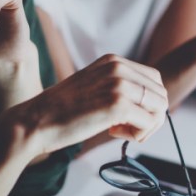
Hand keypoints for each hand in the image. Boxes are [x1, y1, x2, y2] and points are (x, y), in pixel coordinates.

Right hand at [2, 54, 168, 157]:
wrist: (35, 121)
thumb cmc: (62, 112)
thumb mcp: (94, 86)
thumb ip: (118, 87)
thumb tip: (150, 104)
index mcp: (113, 61)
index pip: (154, 79)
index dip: (148, 103)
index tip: (129, 117)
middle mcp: (118, 67)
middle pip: (161, 93)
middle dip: (151, 116)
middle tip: (128, 129)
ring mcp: (119, 84)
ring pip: (159, 108)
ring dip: (146, 127)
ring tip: (121, 132)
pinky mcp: (117, 104)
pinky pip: (149, 122)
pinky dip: (138, 135)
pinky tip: (114, 133)